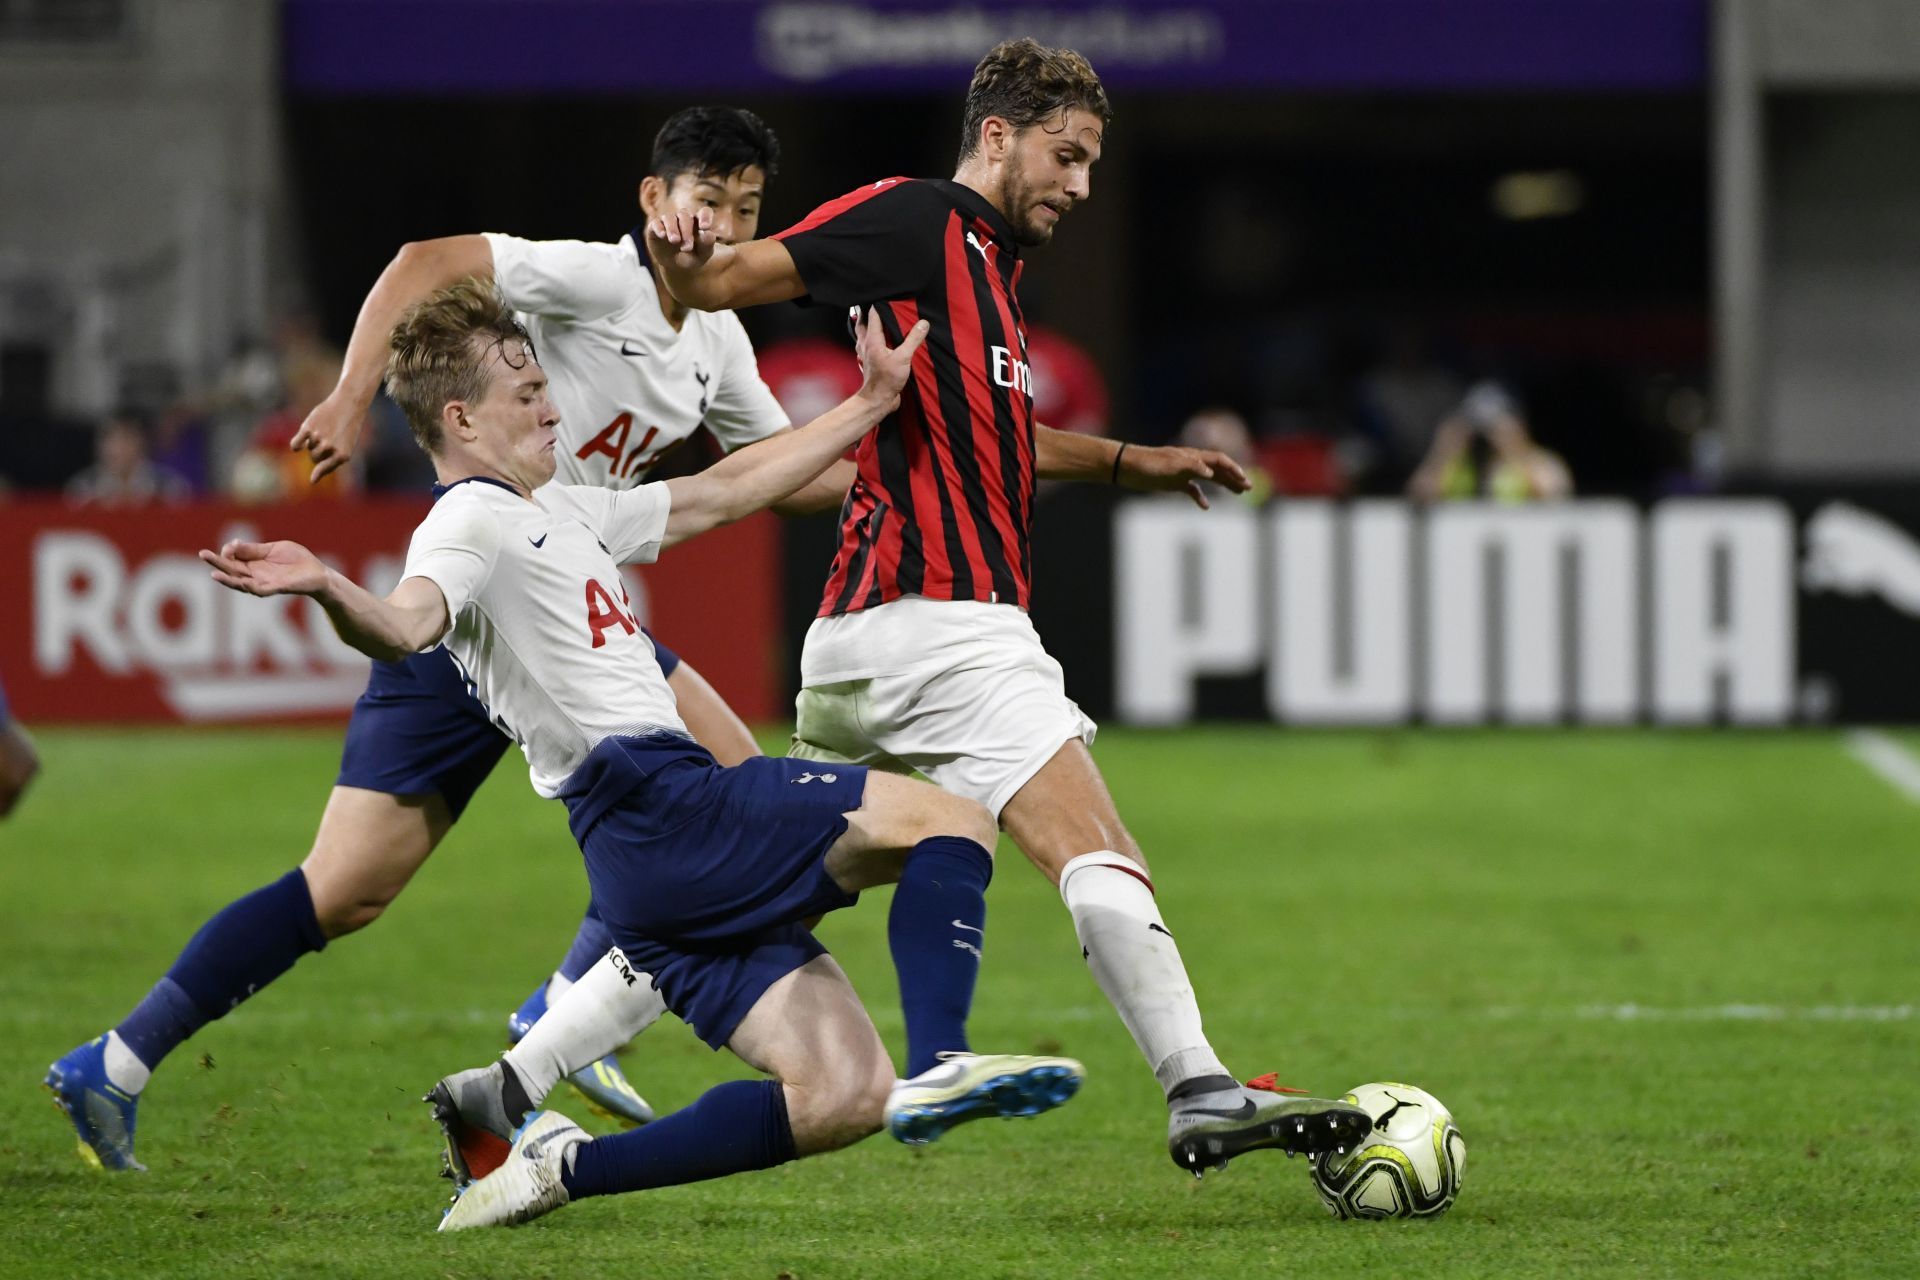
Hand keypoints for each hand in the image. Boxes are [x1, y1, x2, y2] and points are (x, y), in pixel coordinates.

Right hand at [199, 539, 330, 598]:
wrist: (318, 573)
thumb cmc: (296, 560)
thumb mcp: (273, 549)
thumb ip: (253, 549)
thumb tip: (232, 544)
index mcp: (252, 564)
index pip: (232, 559)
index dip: (228, 551)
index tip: (231, 544)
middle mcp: (254, 575)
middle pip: (231, 570)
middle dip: (217, 562)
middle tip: (202, 554)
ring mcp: (264, 583)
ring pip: (241, 583)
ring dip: (228, 579)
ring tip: (214, 574)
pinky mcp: (277, 589)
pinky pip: (260, 590)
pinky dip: (250, 587)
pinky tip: (242, 582)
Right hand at [289, 391, 366, 482]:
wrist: (348, 404)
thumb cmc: (347, 427)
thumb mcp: (346, 445)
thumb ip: (332, 461)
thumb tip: (313, 481)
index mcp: (342, 456)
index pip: (323, 469)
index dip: (317, 473)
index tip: (312, 480)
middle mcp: (330, 448)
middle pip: (314, 458)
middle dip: (317, 451)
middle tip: (327, 438)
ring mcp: (319, 438)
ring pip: (308, 449)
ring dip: (311, 443)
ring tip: (323, 431)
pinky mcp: (308, 428)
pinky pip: (296, 444)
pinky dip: (296, 445)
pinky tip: (298, 444)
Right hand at [646, 207, 717, 274]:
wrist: (676, 267)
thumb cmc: (692, 257)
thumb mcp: (702, 254)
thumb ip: (707, 244)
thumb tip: (709, 234)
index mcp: (698, 222)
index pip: (705, 212)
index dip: (705, 217)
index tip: (705, 227)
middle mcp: (683, 218)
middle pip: (685, 215)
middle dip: (687, 231)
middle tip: (687, 247)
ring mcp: (668, 221)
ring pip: (669, 218)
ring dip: (673, 229)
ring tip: (675, 241)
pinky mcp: (655, 227)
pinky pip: (655, 223)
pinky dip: (659, 227)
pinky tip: (662, 235)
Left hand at [852, 307, 930, 412]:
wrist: (878, 400)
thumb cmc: (887, 380)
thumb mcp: (904, 358)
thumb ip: (913, 339)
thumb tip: (923, 323)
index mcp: (872, 339)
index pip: (873, 314)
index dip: (879, 304)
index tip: (887, 297)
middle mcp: (866, 344)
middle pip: (863, 322)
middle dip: (868, 313)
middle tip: (877, 304)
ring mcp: (866, 353)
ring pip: (862, 334)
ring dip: (867, 325)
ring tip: (876, 319)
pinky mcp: (869, 362)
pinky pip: (867, 345)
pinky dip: (870, 338)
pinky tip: (879, 340)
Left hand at [1119, 445, 1250, 509]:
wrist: (1126, 467)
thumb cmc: (1147, 464)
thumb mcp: (1170, 465)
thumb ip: (1191, 467)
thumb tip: (1210, 473)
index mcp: (1192, 456)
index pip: (1219, 460)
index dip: (1233, 469)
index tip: (1244, 480)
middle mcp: (1190, 463)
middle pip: (1218, 469)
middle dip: (1234, 477)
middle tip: (1249, 488)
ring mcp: (1183, 473)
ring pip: (1209, 478)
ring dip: (1224, 485)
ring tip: (1238, 494)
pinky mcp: (1173, 483)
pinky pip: (1192, 490)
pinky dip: (1200, 497)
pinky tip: (1205, 507)